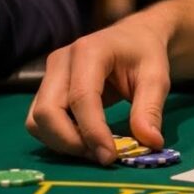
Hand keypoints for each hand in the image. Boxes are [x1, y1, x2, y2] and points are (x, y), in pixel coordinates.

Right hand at [25, 8, 173, 164]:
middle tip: (102, 156)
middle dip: (71, 142)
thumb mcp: (157, 77)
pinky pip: (40, 121)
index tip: (109, 157)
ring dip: (62, 142)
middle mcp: (61, 60)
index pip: (82, 98)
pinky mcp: (45, 88)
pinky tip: (85, 141)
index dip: (93, 132)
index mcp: (89, 51)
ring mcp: (49, 74)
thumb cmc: (145, 53)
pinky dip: (58, 137)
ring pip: (37, 120)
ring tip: (96, 149)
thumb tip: (150, 143)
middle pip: (47, 111)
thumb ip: (150, 109)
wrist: (133, 37)